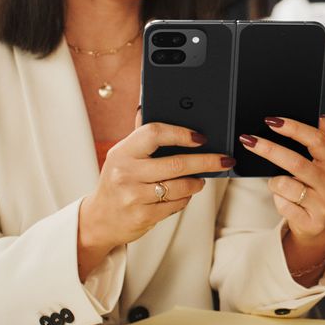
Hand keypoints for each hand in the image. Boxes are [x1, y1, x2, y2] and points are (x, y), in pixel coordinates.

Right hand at [77, 108, 233, 278]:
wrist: (100, 219)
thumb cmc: (117, 182)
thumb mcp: (122, 155)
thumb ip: (140, 135)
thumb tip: (147, 104)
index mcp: (122, 152)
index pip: (154, 133)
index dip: (181, 133)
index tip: (201, 137)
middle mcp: (125, 173)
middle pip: (177, 163)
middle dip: (206, 161)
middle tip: (223, 160)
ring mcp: (133, 196)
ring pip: (180, 186)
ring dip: (196, 182)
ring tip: (199, 179)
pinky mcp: (142, 216)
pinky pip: (176, 204)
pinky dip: (185, 199)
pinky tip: (183, 194)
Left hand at [238, 114, 324, 282]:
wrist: (322, 225)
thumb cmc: (317, 187)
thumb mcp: (323, 165)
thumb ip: (320, 141)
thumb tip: (320, 117)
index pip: (316, 140)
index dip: (294, 128)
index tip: (271, 121)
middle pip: (295, 162)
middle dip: (268, 149)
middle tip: (248, 140)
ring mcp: (324, 204)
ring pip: (285, 185)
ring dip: (274, 182)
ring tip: (280, 184)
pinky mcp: (312, 222)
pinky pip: (283, 205)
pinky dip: (278, 199)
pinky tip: (285, 200)